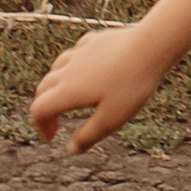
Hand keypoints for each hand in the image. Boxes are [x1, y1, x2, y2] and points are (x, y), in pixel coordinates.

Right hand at [30, 21, 174, 155]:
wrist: (151, 46)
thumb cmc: (132, 85)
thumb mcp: (111, 119)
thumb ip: (88, 136)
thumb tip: (70, 150)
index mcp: (67, 91)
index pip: (39, 110)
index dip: (40, 127)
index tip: (50, 138)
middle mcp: (68, 70)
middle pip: (43, 89)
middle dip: (45, 108)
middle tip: (56, 123)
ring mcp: (81, 52)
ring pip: (56, 68)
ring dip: (55, 85)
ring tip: (67, 97)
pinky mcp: (95, 40)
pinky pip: (75, 53)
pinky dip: (73, 65)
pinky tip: (85, 69)